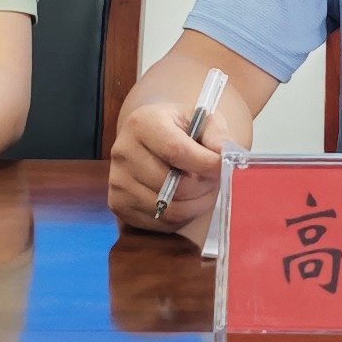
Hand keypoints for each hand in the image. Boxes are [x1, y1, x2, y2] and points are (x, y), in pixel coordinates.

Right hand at [110, 95, 240, 239]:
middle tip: (215, 180)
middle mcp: (123, 152)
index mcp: (142, 123)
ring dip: (197, 204)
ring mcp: (117, 181)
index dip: (205, 164)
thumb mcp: (201, 119)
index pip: (175, 151)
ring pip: (169, 209)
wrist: (152, 139)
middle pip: (173, 185)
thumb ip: (216, 134)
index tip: (223, 167)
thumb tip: (224, 155)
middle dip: (204, 187)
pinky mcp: (118, 205)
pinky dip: (181, 217)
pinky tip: (187, 200)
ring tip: (205, 191)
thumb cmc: (180, 128)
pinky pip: (160, 222)